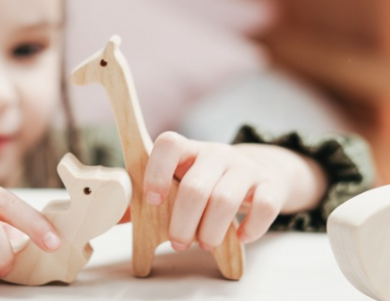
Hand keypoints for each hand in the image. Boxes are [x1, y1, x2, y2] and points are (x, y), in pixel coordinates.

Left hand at [141, 132, 290, 250]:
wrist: (259, 172)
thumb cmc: (207, 181)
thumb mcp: (179, 181)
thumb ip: (149, 196)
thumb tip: (119, 216)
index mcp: (188, 149)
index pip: (169, 144)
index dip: (157, 172)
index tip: (153, 201)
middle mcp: (216, 153)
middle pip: (196, 186)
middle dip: (183, 222)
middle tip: (179, 243)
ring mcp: (245, 167)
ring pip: (226, 199)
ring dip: (212, 230)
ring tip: (205, 244)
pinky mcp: (271, 184)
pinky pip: (264, 206)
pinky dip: (250, 227)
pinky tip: (240, 237)